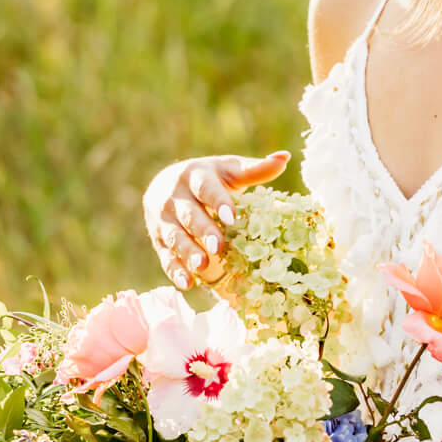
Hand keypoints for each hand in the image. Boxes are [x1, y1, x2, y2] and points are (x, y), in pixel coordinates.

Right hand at [143, 152, 289, 289]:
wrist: (166, 183)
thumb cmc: (209, 178)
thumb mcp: (228, 170)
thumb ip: (254, 169)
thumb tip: (285, 157)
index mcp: (194, 175)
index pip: (206, 188)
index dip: (218, 202)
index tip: (232, 217)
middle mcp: (174, 195)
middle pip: (188, 214)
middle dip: (203, 231)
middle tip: (219, 248)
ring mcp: (162, 218)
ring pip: (173, 235)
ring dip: (187, 252)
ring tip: (203, 266)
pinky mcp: (156, 238)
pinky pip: (164, 255)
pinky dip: (175, 270)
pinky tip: (188, 284)